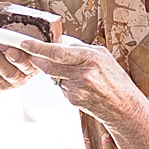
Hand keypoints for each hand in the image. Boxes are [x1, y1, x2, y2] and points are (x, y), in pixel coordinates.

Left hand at [18, 35, 138, 121]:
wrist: (123, 106)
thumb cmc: (115, 78)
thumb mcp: (102, 55)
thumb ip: (80, 48)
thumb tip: (60, 42)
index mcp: (89, 59)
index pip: (57, 52)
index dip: (38, 48)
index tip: (25, 43)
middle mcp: (81, 74)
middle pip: (49, 66)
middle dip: (38, 60)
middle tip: (33, 55)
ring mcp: (75, 89)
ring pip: (54, 76)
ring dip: (56, 72)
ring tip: (76, 72)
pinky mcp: (72, 99)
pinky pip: (61, 87)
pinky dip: (64, 83)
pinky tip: (80, 85)